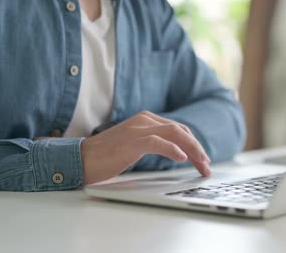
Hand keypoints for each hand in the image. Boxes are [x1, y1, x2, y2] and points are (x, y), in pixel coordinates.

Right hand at [81, 111, 210, 184]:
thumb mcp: (134, 145)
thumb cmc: (105, 156)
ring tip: (201, 164)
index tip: (203, 160)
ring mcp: (138, 129)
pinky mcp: (131, 141)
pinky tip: (182, 158)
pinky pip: (158, 142)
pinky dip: (173, 149)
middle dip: (198, 148)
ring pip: (175, 134)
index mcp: (146, 120)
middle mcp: (144, 120)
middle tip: (207, 166)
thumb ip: (152, 143)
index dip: (194, 144)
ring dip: (192, 150)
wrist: (78, 159)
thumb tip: (175, 152)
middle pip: (181, 131)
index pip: (179, 129)